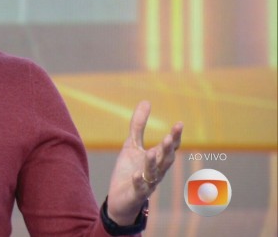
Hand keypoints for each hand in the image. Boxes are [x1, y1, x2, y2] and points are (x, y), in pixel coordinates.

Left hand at [106, 101, 182, 224]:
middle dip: (168, 149)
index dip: (175, 136)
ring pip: (153, 173)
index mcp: (157, 159)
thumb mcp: (131, 145)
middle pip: (165, 160)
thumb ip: (138, 125)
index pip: (170, 147)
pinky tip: (136, 175)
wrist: (120, 199)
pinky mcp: (135, 194)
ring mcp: (147, 183)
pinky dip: (139, 182)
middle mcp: (156, 171)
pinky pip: (139, 188)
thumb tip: (146, 101)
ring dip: (153, 163)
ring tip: (152, 152)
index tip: (180, 123)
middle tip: (170, 137)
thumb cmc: (129, 170)